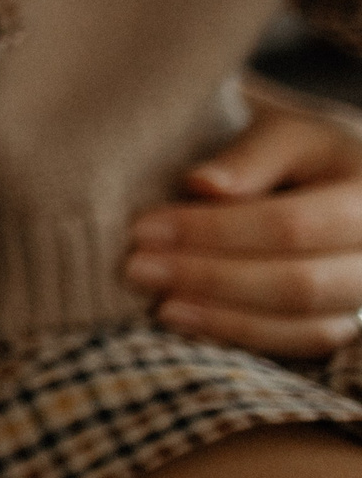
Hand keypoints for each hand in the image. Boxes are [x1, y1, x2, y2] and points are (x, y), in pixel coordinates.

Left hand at [126, 100, 361, 358]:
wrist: (329, 178)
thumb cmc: (297, 152)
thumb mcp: (282, 132)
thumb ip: (249, 156)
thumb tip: (202, 185)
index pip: (293, 224)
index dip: (215, 232)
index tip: (144, 229)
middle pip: (300, 283)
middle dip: (211, 279)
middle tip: (137, 269)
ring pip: (306, 326)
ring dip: (225, 319)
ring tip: (159, 304)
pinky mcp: (349, 325)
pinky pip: (302, 345)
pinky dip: (244, 338)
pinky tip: (188, 323)